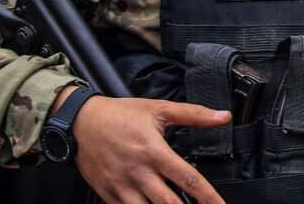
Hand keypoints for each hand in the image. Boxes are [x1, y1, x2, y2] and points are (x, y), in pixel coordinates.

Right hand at [62, 87, 229, 203]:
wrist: (80, 121)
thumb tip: (223, 117)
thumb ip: (194, 114)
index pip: (188, 179)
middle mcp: (138, 172)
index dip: (208, 196)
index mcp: (155, 152)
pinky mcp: (107, 193)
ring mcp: (121, 186)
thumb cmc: (120, 115)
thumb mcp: (160, 109)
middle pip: (168, 203)